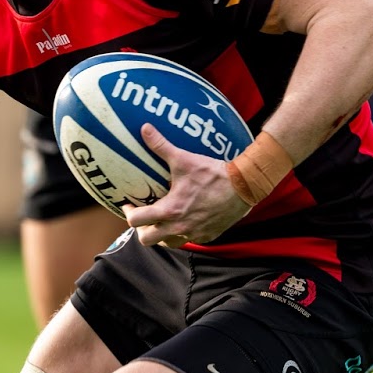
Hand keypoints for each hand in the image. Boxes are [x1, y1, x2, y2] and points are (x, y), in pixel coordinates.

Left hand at [123, 125, 250, 246]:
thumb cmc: (212, 173)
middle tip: (143, 216)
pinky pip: (189, 240)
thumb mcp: (184, 158)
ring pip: (167, 244)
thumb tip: (144, 129)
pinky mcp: (208, 235)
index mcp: (170, 211)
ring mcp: (194, 234)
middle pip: (147, 240)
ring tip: (161, 220)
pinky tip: (185, 219)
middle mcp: (179, 227)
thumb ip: (161, 146)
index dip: (128, 213)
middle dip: (141, 229)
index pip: (136, 222)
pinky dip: (182, 233)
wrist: (243, 186)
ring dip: (161, 234)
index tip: (129, 204)